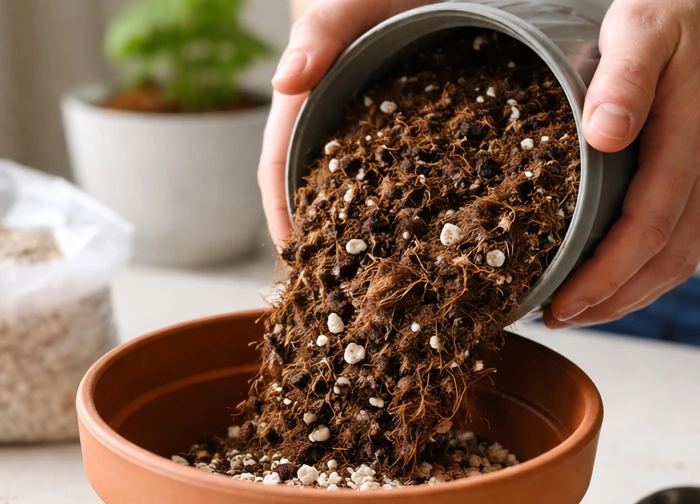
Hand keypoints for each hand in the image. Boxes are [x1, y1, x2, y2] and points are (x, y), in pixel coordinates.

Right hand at [258, 0, 434, 247]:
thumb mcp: (341, 5)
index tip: (290, 252)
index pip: (277, 164)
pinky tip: (422, 222)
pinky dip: (402, 197)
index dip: (278, 210)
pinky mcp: (402, 119)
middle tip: (335, 281)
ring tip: (379, 265)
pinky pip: (396, 166)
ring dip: (360, 223)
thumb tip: (284, 82)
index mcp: (303, 100)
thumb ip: (317, 36)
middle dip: (320, 232)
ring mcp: (365, 122)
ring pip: (356, 183)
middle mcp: (329, 119)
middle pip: (314, 185)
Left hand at [546, 0, 699, 327]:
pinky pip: (687, 239)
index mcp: (694, 139)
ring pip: (680, 260)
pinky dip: (650, 273)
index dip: (604, 278)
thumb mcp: (642, 27)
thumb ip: (623, 80)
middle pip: (665, 261)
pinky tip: (617, 279)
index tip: (561, 304)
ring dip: (630, 296)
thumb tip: (604, 136)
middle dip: (610, 302)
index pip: (647, 231)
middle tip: (558, 320)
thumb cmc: (684, 7)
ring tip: (580, 313)